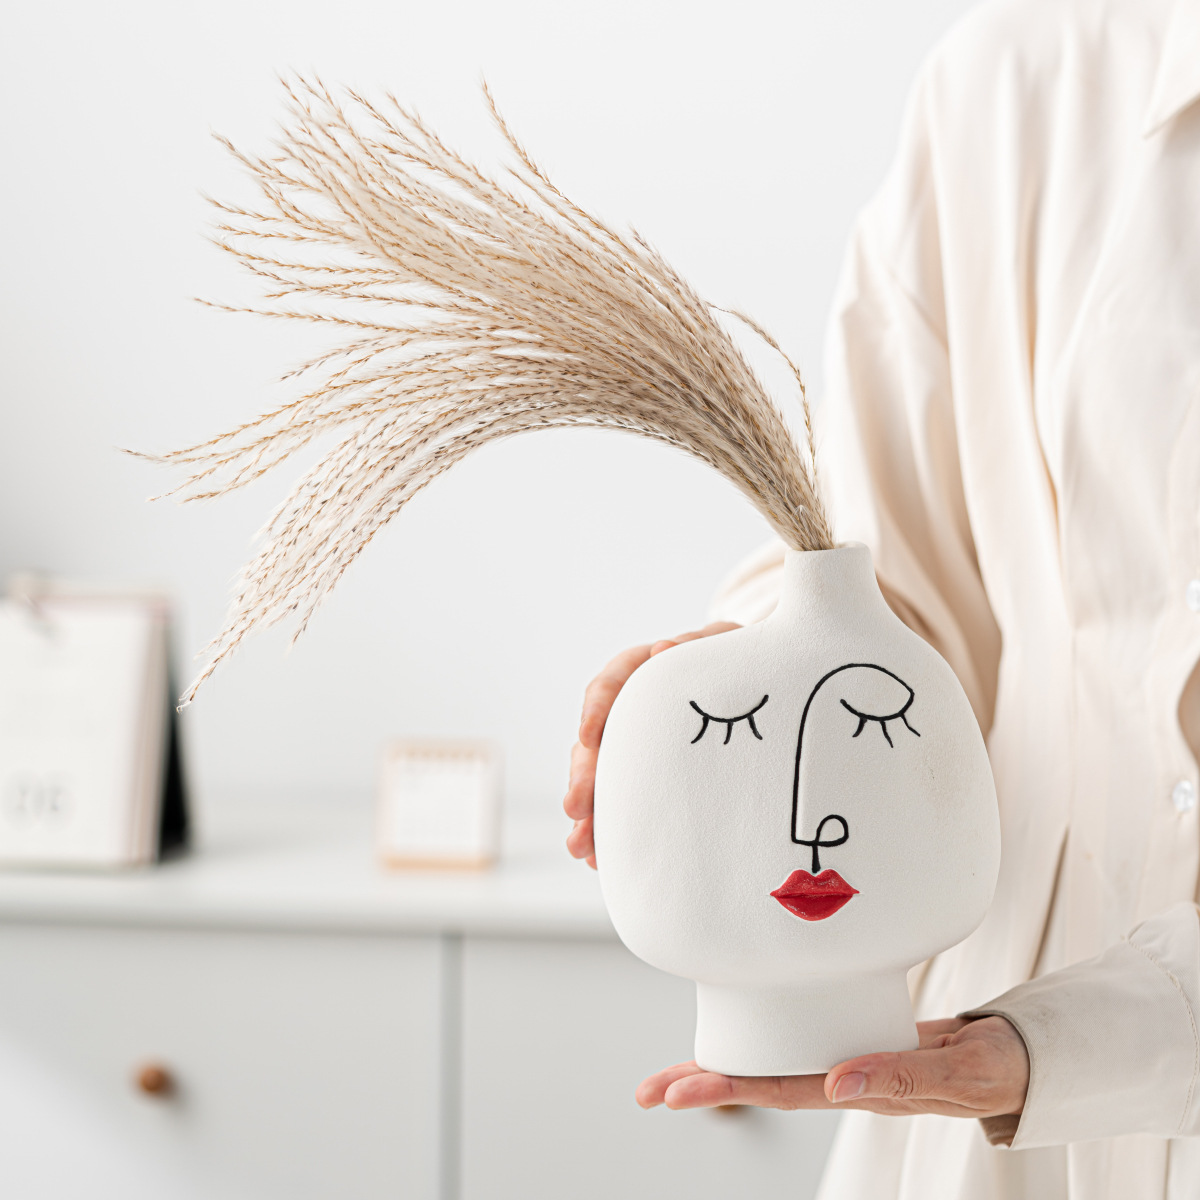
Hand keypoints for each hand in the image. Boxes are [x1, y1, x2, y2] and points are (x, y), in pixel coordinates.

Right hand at [564, 621, 740, 866]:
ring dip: (587, 813)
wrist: (747, 686)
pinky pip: (618, 802)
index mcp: (642, 671)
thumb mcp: (721, 645)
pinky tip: (598, 858)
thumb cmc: (731, 661)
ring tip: (581, 846)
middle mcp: (627, 711)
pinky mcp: (642, 777)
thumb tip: (664, 649)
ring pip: (599, 778)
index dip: (596, 711)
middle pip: (596, 742)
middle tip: (576, 807)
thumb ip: (694, 646)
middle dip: (584, 777)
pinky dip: (607, 830)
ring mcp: (630, 747)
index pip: (611, 684)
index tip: (588, 736)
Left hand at [636, 1016, 1028, 1120]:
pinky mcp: (850, 1033)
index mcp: (863, 1091)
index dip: (731, 1088)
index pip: (785, 1091)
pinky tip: (735, 1024)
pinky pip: (797, 1038)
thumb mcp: (957, 1073)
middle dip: (705, 1085)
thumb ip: (904, 1079)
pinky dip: (762, 1031)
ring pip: (774, 1062)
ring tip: (669, 1075)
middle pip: (763, 1082)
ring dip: (723, 1065)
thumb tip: (837, 1082)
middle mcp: (843, 1077)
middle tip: (648, 1093)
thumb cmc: (994, 1069)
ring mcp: (845, 1058)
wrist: (1015, 1058)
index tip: (682, 1091)